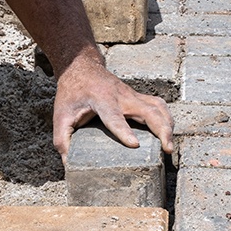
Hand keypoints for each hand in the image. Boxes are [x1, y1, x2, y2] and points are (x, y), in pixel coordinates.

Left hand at [53, 56, 173, 160]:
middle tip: (167, 149)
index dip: (124, 131)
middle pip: (148, 110)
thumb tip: (67, 163)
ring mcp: (132, 95)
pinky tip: (168, 132)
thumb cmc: (72, 92)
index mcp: (101, 99)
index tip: (134, 144)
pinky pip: (158, 105)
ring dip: (167, 125)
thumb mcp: (60, 114)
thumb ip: (62, 138)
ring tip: (170, 145)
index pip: (114, 117)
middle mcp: (121, 96)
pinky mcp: (138, 97)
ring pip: (158, 107)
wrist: (82, 67)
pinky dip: (167, 118)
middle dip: (161, 129)